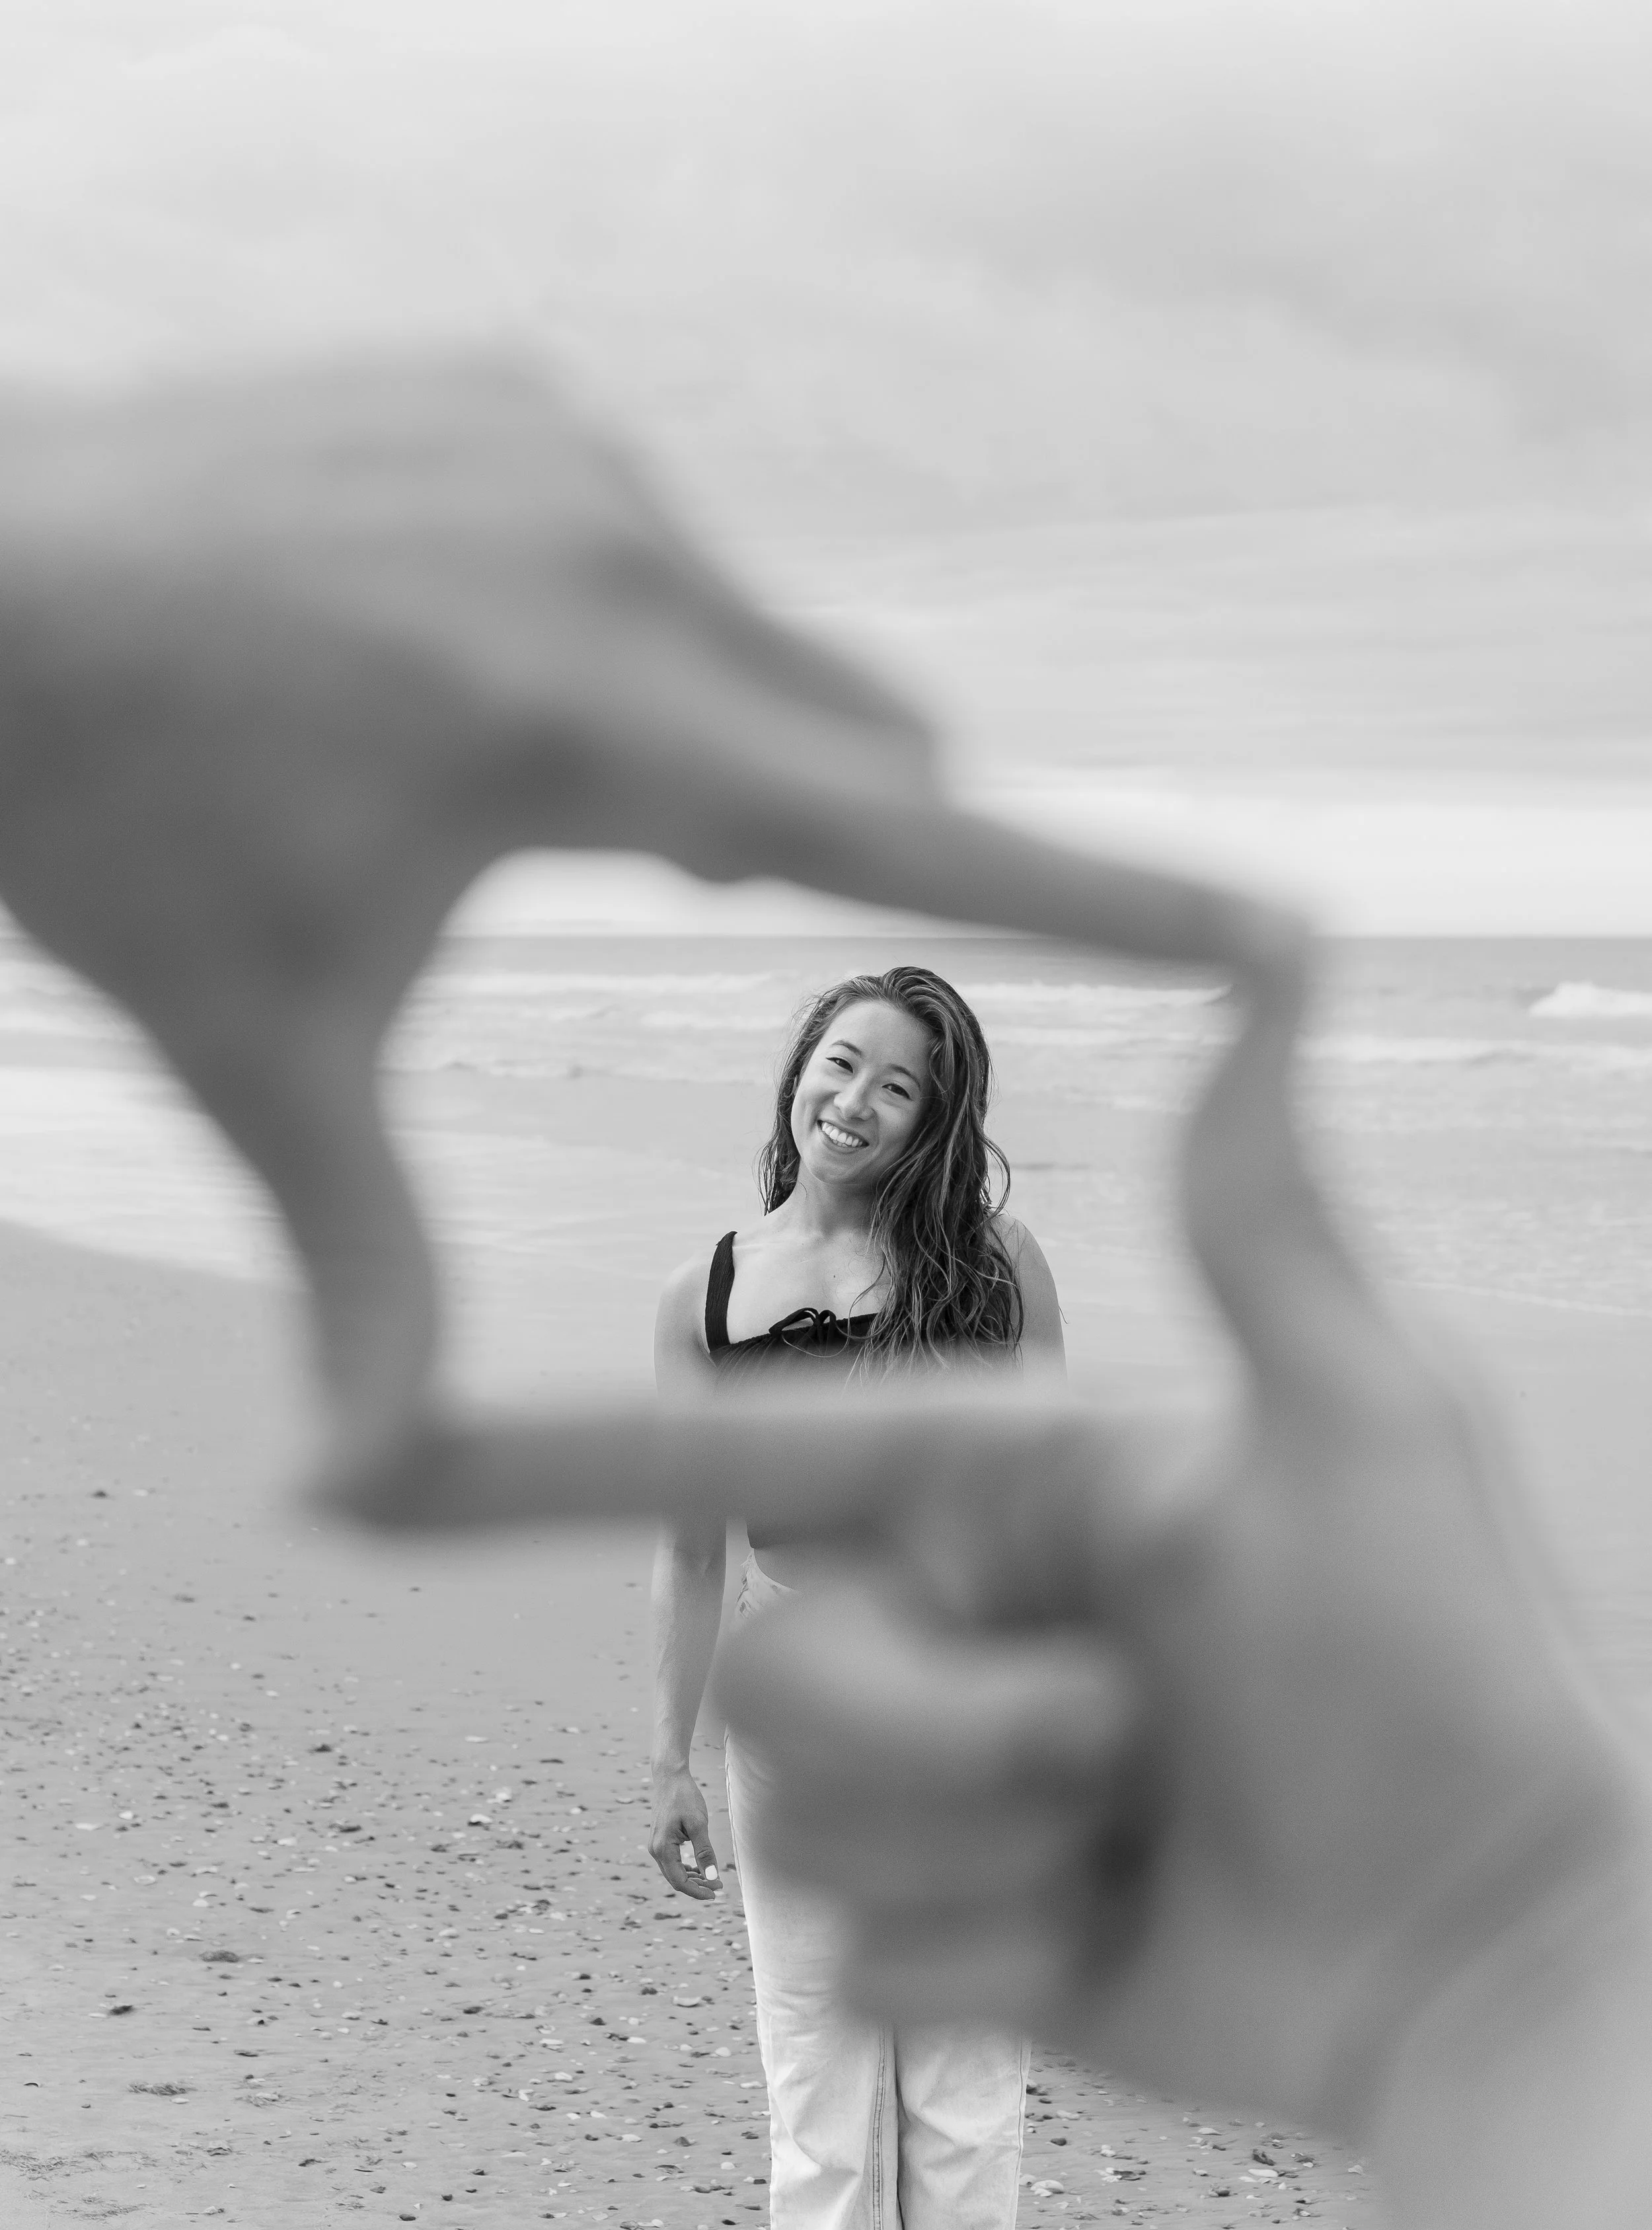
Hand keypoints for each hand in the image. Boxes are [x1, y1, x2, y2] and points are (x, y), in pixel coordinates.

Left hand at [0, 353, 1289, 1502]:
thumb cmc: (104, 820)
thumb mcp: (264, 1058)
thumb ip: (366, 1272)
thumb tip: (369, 1486)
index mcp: (584, 728)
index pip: (906, 841)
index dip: (1111, 906)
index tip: (1276, 931)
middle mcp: (616, 558)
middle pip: (855, 741)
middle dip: (819, 833)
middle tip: (652, 875)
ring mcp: (567, 449)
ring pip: (751, 643)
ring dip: (689, 733)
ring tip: (486, 767)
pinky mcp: (517, 396)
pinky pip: (652, 547)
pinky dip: (612, 626)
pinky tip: (438, 662)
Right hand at [405, 946, 1645, 2151]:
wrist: (1495, 1965)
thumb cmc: (1460, 1681)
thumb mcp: (1367, 1426)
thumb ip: (1263, 1221)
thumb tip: (1273, 963)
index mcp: (1001, 1493)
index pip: (740, 1459)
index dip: (548, 1465)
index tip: (363, 1469)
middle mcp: (948, 1626)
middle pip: (768, 1676)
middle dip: (942, 1728)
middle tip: (1124, 1739)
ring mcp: (942, 1797)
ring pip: (800, 1835)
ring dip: (989, 1854)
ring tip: (1138, 1835)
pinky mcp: (949, 1945)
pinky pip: (862, 1974)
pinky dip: (1002, 1970)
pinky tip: (1121, 1938)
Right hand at [648, 1766, 722, 1901]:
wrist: (670, 1777)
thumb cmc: (684, 1797)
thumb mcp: (698, 1824)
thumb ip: (705, 1852)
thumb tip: (712, 1877)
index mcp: (663, 1849)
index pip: (679, 1881)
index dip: (698, 1891)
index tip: (716, 1893)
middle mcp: (655, 1850)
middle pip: (675, 1879)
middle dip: (697, 1885)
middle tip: (718, 1885)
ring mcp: (656, 1845)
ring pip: (673, 1871)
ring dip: (692, 1877)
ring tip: (712, 1878)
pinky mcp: (660, 1840)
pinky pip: (671, 1862)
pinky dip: (685, 1868)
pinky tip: (699, 1868)